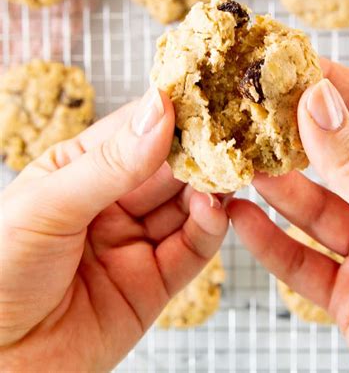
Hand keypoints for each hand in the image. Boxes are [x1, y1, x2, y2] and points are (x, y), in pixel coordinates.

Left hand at [0, 89, 227, 370]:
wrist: (0, 364)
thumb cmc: (0, 273)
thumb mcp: (50, 206)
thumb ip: (112, 162)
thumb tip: (159, 108)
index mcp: (80, 170)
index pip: (133, 132)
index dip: (167, 116)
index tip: (202, 99)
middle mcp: (113, 202)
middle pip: (166, 168)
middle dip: (197, 152)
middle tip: (228, 136)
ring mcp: (136, 241)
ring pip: (185, 205)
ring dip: (209, 188)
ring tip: (227, 173)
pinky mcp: (156, 280)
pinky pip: (192, 248)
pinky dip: (209, 227)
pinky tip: (214, 210)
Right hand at [228, 59, 348, 371]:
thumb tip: (316, 105)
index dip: (332, 86)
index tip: (288, 69)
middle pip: (335, 155)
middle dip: (292, 136)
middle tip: (251, 115)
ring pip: (310, 206)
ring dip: (274, 186)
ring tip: (239, 166)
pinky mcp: (346, 290)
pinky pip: (297, 258)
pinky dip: (267, 239)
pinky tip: (240, 218)